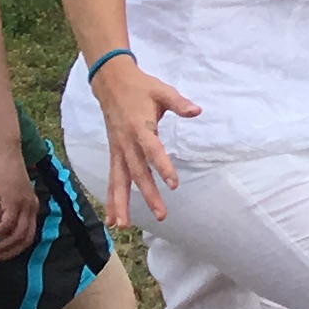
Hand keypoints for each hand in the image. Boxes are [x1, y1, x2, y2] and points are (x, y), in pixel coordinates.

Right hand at [0, 137, 39, 261]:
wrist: (3, 152)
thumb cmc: (0, 171)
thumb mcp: (1, 197)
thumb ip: (1, 212)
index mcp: (31, 207)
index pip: (28, 235)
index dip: (15, 249)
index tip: (0, 254)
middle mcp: (31, 207)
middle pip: (25, 240)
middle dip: (9, 252)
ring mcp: (24, 205)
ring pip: (17, 236)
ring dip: (1, 246)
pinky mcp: (14, 201)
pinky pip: (7, 225)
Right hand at [93, 59, 201, 225]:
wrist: (111, 82)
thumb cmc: (141, 88)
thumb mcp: (161, 90)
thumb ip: (179, 103)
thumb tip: (197, 110)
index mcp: (140, 127)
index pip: (152, 150)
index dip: (162, 166)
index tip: (173, 183)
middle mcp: (126, 142)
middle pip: (137, 172)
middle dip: (147, 194)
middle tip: (161, 214)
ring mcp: (117, 149)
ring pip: (119, 180)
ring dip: (120, 203)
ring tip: (123, 225)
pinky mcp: (113, 153)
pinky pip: (112, 178)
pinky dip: (111, 198)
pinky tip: (112, 218)